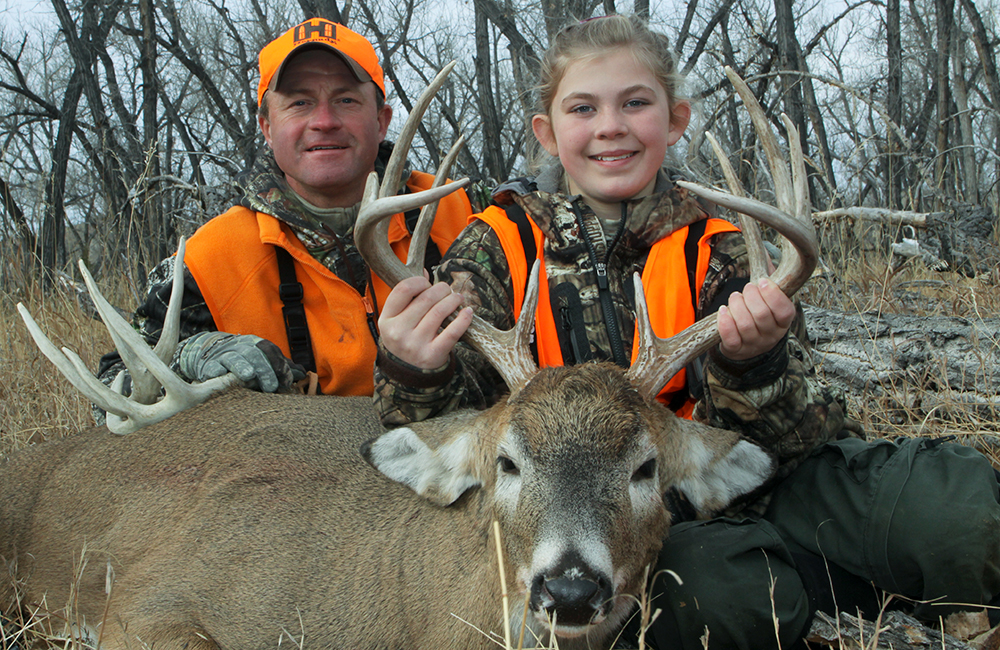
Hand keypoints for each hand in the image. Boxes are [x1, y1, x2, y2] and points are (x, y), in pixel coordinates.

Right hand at [179, 331, 305, 391]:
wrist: (209, 351)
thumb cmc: (242, 358)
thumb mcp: (262, 359)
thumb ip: (281, 366)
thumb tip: (302, 373)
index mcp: (256, 343)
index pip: (270, 350)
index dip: (279, 364)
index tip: (287, 380)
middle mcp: (240, 346)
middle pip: (254, 354)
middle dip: (265, 370)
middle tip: (272, 387)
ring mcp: (224, 354)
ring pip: (234, 358)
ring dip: (242, 366)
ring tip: (248, 376)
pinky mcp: (208, 365)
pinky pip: (213, 367)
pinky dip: (216, 371)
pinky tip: (220, 376)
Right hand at [378, 275, 472, 369]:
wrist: (411, 372)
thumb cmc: (407, 338)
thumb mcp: (398, 320)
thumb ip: (408, 298)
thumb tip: (425, 273)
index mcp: (387, 320)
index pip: (403, 289)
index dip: (419, 281)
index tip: (427, 284)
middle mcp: (398, 333)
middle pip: (425, 299)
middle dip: (441, 289)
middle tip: (448, 289)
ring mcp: (414, 345)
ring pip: (439, 312)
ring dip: (453, 300)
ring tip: (457, 297)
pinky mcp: (432, 355)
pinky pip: (452, 332)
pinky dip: (463, 319)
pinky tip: (468, 312)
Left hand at [717, 278, 794, 360]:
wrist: (746, 342)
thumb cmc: (758, 313)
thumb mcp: (768, 298)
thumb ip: (768, 275)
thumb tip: (762, 247)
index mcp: (783, 322)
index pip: (784, 310)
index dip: (773, 295)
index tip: (763, 282)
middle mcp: (771, 336)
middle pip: (762, 315)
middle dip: (751, 296)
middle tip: (747, 288)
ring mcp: (754, 345)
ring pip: (745, 325)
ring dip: (737, 306)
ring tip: (735, 298)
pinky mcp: (736, 350)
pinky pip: (731, 338)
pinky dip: (725, 322)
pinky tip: (723, 310)